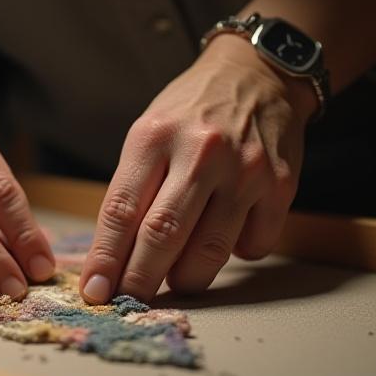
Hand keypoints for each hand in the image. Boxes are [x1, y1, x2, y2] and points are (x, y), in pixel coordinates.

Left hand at [79, 35, 317, 302]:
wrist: (258, 74)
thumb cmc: (192, 112)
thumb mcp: (149, 134)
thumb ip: (133, 190)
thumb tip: (113, 260)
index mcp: (154, 137)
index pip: (121, 210)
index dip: (106, 259)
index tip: (95, 291)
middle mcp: (201, 152)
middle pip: (162, 236)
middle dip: (140, 280)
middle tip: (129, 301)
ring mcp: (245, 170)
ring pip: (209, 252)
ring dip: (186, 278)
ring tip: (175, 278)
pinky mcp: (280, 186)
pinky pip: (252, 246)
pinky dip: (235, 253)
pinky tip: (226, 236)